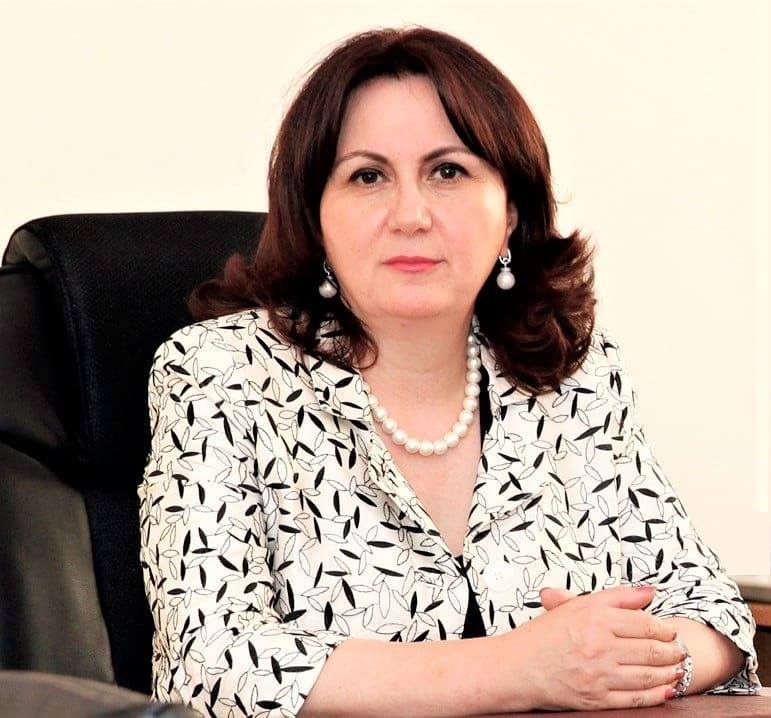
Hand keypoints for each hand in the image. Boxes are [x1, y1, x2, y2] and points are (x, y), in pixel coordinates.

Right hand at [499, 584, 684, 711]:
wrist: (517, 667)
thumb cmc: (544, 635)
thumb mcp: (577, 606)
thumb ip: (617, 596)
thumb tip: (650, 592)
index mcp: (596, 619)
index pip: (645, 623)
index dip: (664, 628)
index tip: (671, 631)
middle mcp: (600, 647)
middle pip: (652, 650)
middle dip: (673, 652)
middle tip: (681, 651)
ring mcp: (599, 676)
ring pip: (649, 676)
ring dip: (669, 673)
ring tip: (677, 668)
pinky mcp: (597, 699)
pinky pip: (637, 699)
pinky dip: (657, 695)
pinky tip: (666, 690)